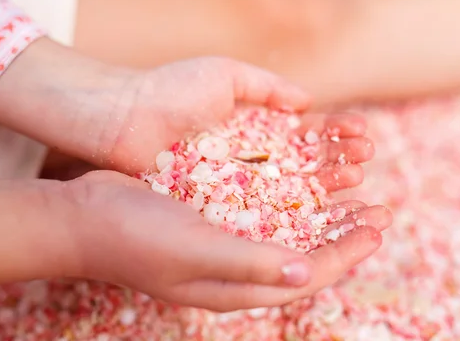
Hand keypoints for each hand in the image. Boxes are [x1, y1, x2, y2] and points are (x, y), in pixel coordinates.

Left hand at [0, 39, 371, 190]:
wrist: (121, 118)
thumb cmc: (169, 90)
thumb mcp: (224, 73)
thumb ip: (267, 86)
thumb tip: (308, 102)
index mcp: (249, 125)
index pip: (302, 134)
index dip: (334, 136)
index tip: (362, 135)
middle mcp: (244, 158)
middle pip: (300, 167)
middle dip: (335, 165)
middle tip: (366, 167)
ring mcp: (229, 185)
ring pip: (285, 192)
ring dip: (321, 191)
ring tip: (354, 187)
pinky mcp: (212, 207)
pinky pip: (255, 213)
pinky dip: (286, 214)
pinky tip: (315, 215)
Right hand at [0, 171, 390, 310]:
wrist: (83, 217)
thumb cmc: (134, 236)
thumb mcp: (193, 251)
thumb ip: (249, 264)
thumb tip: (306, 273)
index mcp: (232, 285)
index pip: (305, 276)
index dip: (345, 253)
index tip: (376, 224)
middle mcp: (230, 268)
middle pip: (300, 254)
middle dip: (340, 233)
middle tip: (374, 205)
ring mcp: (217, 243)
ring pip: (281, 229)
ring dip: (316, 210)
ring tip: (344, 185)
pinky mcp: (205, 218)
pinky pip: (255, 209)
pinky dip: (281, 194)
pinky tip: (293, 173)